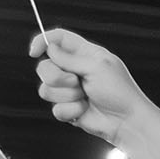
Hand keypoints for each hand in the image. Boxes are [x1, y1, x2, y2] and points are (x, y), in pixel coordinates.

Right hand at [33, 28, 153, 145]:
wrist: (125, 120)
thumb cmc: (119, 91)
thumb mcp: (97, 66)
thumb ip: (70, 58)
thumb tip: (50, 48)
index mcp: (84, 54)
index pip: (58, 39)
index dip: (43, 41)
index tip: (34, 52)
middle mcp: (74, 70)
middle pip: (44, 67)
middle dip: (56, 77)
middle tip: (75, 81)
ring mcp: (68, 90)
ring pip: (46, 90)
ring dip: (67, 96)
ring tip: (85, 97)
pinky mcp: (66, 107)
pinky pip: (54, 108)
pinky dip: (70, 110)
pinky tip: (84, 110)